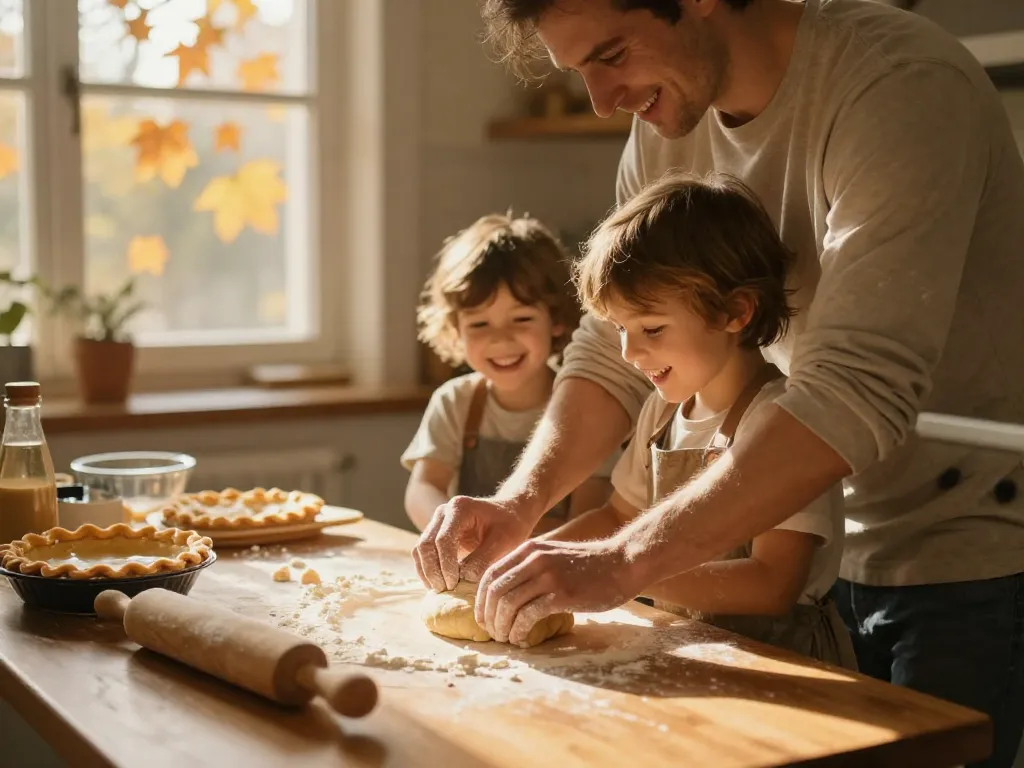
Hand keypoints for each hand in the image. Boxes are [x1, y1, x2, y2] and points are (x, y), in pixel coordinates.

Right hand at [412, 495, 536, 591]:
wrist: (509, 514)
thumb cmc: (510, 526)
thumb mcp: (503, 541)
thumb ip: (483, 559)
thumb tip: (463, 578)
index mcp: (460, 508)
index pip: (443, 539)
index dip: (446, 564)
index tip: (454, 584)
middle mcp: (444, 512)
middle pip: (426, 544)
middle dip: (433, 570)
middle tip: (445, 590)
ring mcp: (437, 522)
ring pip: (420, 549)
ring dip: (427, 572)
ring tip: (440, 590)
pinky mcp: (436, 534)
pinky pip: (423, 554)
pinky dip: (427, 570)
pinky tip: (438, 585)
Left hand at [475, 536, 641, 645]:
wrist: (622, 562)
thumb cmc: (589, 565)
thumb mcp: (553, 556)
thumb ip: (530, 568)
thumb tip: (507, 594)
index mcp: (529, 550)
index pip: (490, 574)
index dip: (480, 599)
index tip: (483, 617)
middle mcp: (534, 559)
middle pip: (494, 591)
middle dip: (488, 616)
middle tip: (492, 633)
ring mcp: (547, 576)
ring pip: (508, 604)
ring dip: (501, 626)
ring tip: (505, 638)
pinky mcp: (561, 594)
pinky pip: (528, 615)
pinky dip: (519, 630)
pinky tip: (521, 638)